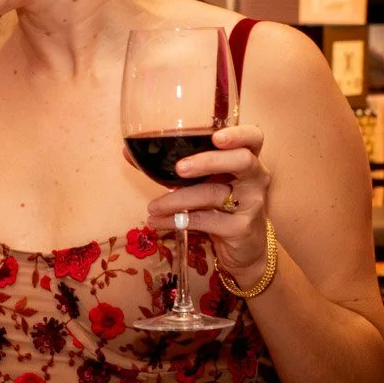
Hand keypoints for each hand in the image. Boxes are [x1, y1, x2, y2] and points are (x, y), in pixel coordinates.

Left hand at [137, 125, 272, 285]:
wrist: (246, 248)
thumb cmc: (220, 205)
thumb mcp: (204, 182)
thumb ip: (174, 166)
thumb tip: (128, 152)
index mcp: (247, 159)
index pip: (253, 138)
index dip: (238, 134)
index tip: (216, 136)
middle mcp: (255, 177)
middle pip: (241, 161)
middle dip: (208, 162)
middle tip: (179, 169)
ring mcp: (251, 203)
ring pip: (215, 194)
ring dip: (178, 199)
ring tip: (152, 206)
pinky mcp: (240, 228)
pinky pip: (206, 220)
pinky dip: (177, 220)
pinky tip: (158, 221)